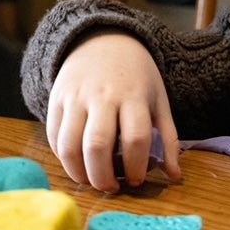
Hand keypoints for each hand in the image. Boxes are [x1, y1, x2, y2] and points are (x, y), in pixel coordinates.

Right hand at [46, 30, 180, 191]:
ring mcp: (75, 97)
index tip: (136, 180)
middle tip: (111, 188)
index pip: (135, 138)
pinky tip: (77, 164)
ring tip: (91, 181)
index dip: (136, 167)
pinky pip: (53, 136)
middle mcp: (102, 97)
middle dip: (103, 177)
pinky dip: (62, 158)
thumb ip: (169, 139)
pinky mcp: (56, 99)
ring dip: (78, 173)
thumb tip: (175, 176)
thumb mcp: (159, 101)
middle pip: (97, 145)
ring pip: (69, 145)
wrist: (105, 41)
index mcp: (134, 97)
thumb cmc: (137, 77)